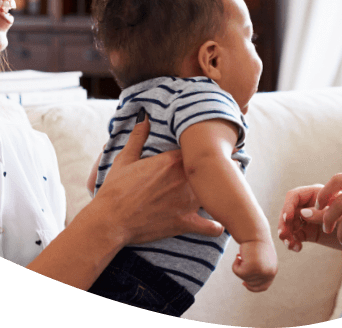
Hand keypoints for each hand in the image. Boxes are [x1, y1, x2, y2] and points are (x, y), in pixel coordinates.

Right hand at [87, 112, 224, 244]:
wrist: (111, 220)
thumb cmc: (116, 190)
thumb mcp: (125, 159)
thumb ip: (138, 137)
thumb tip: (144, 116)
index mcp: (172, 161)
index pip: (199, 150)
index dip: (205, 150)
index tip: (213, 150)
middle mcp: (184, 179)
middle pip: (214, 170)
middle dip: (223, 169)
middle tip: (230, 168)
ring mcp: (187, 202)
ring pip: (216, 194)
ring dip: (220, 193)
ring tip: (225, 192)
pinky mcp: (185, 223)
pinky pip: (211, 227)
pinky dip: (215, 226)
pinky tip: (217, 223)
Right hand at [232, 240, 276, 291]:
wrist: (254, 232)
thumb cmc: (256, 243)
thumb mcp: (262, 258)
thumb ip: (260, 269)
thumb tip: (249, 282)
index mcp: (273, 270)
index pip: (264, 287)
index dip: (253, 288)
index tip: (244, 283)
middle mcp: (268, 273)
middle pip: (252, 284)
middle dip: (244, 274)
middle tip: (242, 261)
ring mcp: (260, 272)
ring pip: (243, 277)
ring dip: (240, 266)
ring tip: (243, 255)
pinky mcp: (250, 269)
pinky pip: (237, 271)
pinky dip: (235, 264)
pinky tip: (239, 255)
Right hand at [277, 184, 325, 252]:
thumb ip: (323, 214)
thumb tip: (302, 213)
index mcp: (318, 194)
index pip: (295, 196)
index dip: (288, 206)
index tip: (288, 218)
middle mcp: (310, 205)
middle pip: (288, 210)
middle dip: (284, 223)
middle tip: (284, 236)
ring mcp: (308, 219)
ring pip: (289, 224)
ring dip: (286, 234)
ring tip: (291, 245)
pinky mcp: (309, 232)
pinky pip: (294, 235)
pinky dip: (292, 241)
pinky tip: (297, 248)